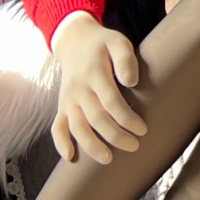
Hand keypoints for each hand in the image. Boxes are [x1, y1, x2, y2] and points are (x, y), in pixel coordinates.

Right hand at [48, 12, 149, 164]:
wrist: (74, 41)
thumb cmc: (103, 44)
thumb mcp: (118, 42)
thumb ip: (126, 59)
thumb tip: (131, 82)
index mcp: (94, 73)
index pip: (111, 101)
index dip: (126, 118)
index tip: (142, 130)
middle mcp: (78, 88)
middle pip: (95, 118)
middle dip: (115, 135)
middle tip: (134, 146)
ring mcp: (68, 98)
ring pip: (76, 126)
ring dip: (91, 145)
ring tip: (108, 159)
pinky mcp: (62, 105)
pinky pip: (56, 126)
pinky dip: (60, 142)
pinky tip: (70, 157)